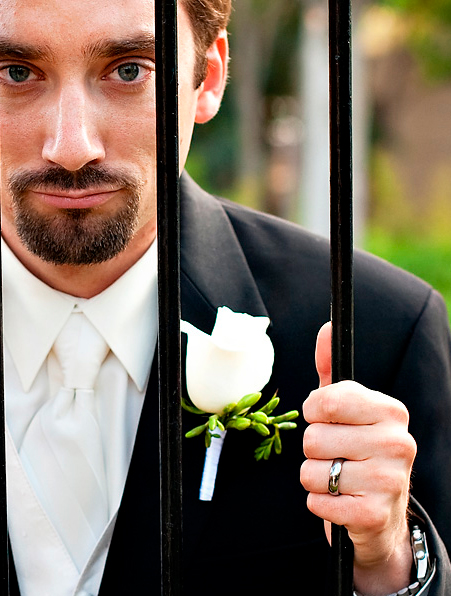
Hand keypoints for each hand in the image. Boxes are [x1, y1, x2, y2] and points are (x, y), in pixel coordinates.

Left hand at [300, 323, 415, 595]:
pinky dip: (319, 503)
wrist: (381, 513)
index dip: (313, 412)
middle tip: (337, 456)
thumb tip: (326, 329)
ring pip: (311, 471)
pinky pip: (317, 501)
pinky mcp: (374, 514)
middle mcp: (397, 442)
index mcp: (390, 411)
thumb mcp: (347, 408)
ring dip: (315, 478)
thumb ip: (332, 369)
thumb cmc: (357, 450)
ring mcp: (390, 480)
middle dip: (314, 450)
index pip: (326, 401)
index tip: (324, 419)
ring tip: (339, 479)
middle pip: (313, 438)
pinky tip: (340, 501)